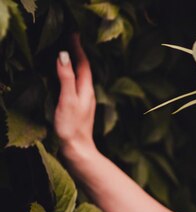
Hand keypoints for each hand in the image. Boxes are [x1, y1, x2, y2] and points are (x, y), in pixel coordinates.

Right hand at [54, 33, 97, 162]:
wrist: (78, 150)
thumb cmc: (72, 127)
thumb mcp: (67, 100)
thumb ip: (66, 78)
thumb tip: (64, 56)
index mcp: (86, 90)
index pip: (83, 64)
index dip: (78, 48)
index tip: (73, 33)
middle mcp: (88, 94)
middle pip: (84, 69)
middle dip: (78, 53)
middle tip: (70, 37)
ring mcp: (84, 102)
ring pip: (81, 77)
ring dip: (75, 63)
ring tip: (69, 52)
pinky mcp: (79, 109)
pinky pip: (77, 85)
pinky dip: (72, 75)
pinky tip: (68, 77)